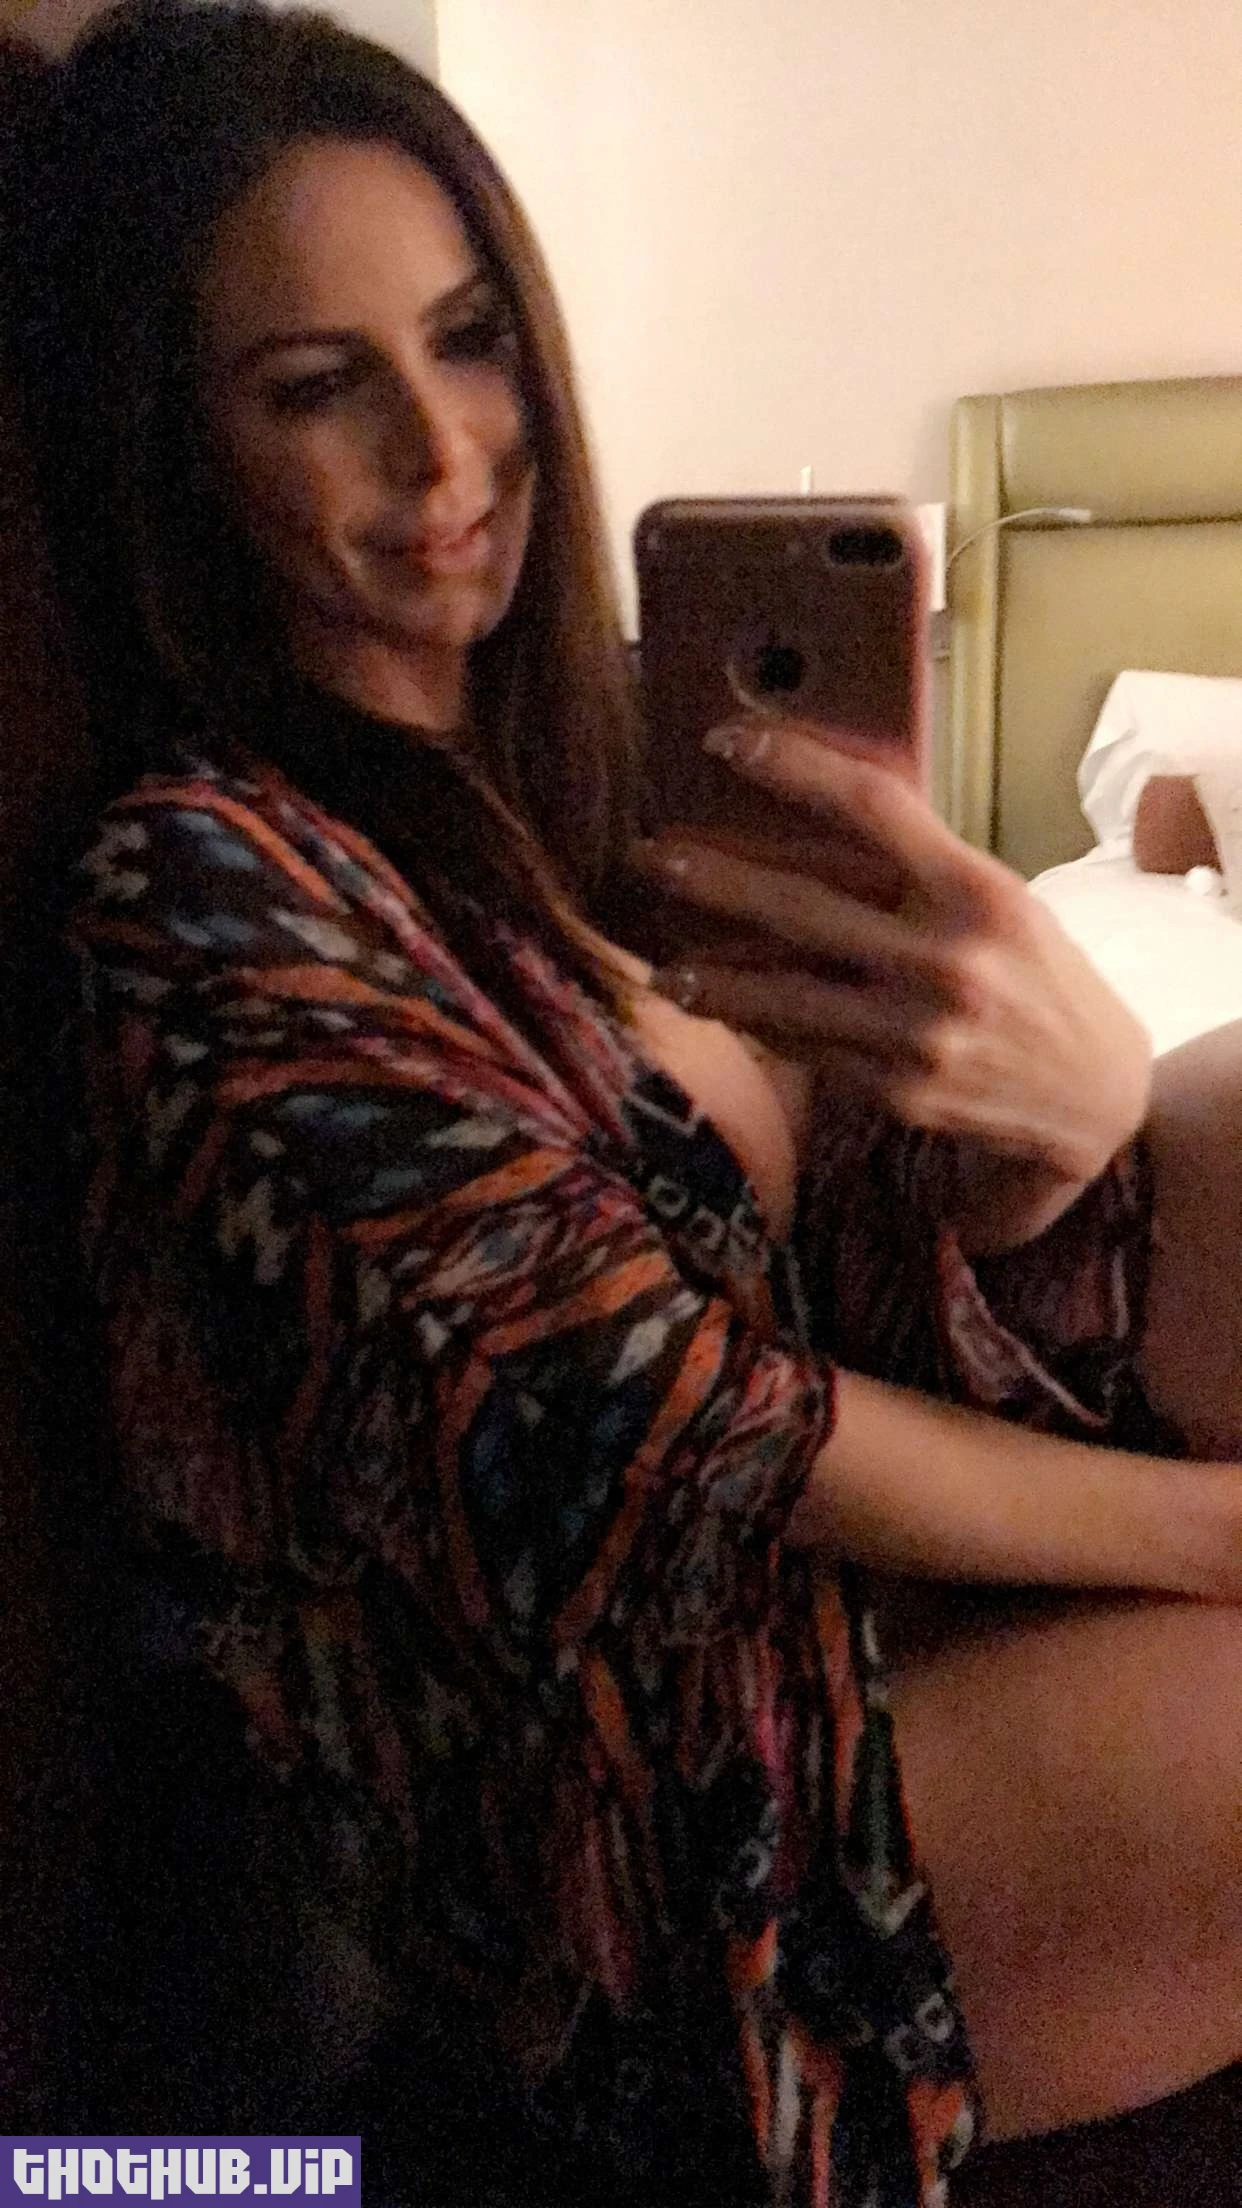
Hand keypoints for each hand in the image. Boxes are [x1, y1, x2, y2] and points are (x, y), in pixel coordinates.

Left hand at [630, 719, 1152, 1246]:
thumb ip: (921, 865)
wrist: (1092, 1095)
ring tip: (659, 965)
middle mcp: (947, 960)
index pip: (872, 806)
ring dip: (708, 976)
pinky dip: (757, 1024)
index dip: (793, 766)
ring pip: (783, 994)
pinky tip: (719, 1008)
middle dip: (712, 879)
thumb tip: (815, 810)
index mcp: (977, 891)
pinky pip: (805, 1047)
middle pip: (801, 904)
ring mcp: (916, 1032)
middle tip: (649, 856)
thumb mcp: (999, 902)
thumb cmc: (1036, 977)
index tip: (728, 742)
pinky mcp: (896, 1090)